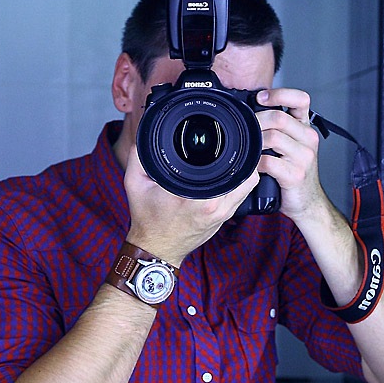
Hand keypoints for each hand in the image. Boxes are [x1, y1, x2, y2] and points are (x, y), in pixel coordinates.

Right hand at [123, 145, 258, 264]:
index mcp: (195, 197)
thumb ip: (139, 156)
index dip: (228, 147)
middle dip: (238, 155)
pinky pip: (244, 194)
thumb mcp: (135, 184)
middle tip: (228, 144)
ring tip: (231, 158)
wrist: (156, 248)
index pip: (226, 166)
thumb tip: (146, 134)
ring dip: (243, 169)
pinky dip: (241, 182)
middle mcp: (214, 205)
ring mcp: (223, 213)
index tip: (221, 138)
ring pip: (249, 183)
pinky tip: (230, 174)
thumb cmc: (147, 219)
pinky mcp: (226, 217)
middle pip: (244, 172)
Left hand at [255, 88, 326, 219]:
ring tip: (249, 147)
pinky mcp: (296, 174)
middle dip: (257, 120)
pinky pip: (269, 162)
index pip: (301, 99)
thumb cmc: (295, 173)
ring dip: (254, 142)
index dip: (280, 93)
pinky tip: (254, 166)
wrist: (308, 203)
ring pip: (273, 137)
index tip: (260, 98)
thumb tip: (250, 112)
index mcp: (306, 129)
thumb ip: (279, 130)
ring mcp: (304, 157)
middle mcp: (309, 140)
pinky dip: (256, 163)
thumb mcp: (291, 147)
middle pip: (279, 118)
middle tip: (245, 126)